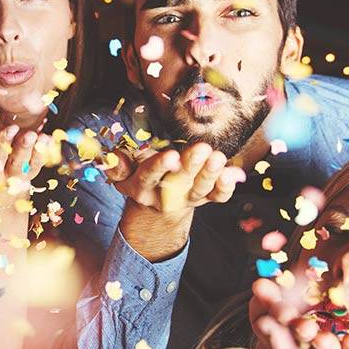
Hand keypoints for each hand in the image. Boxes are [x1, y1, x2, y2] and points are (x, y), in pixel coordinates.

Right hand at [0, 125, 49, 210]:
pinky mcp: (31, 173)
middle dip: (23, 148)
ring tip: (41, 137)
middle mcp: (6, 178)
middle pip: (16, 164)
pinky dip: (45, 151)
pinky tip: (48, 139)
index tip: (11, 128)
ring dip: (37, 151)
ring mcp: (21, 178)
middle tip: (30, 134)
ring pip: (30, 166)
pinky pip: (40, 164)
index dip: (3, 142)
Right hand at [105, 142, 244, 215]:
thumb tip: (115, 158)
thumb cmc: (138, 173)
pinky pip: (217, 197)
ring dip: (210, 174)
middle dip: (191, 165)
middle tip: (203, 149)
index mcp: (141, 187)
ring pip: (200, 189)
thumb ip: (117, 165)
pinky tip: (232, 174)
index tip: (170, 155)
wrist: (158, 199)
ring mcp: (187, 198)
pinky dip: (226, 187)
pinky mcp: (205, 198)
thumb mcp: (123, 172)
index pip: (149, 176)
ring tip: (218, 157)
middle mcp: (165, 196)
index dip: (159, 167)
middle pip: (178, 182)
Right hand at [247, 278, 348, 348]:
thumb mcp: (265, 314)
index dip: (276, 319)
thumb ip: (264, 299)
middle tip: (304, 326)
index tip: (279, 312)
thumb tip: (260, 283)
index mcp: (276, 335)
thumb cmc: (281, 331)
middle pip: (300, 341)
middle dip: (301, 332)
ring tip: (325, 339)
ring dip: (325, 345)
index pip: (272, 328)